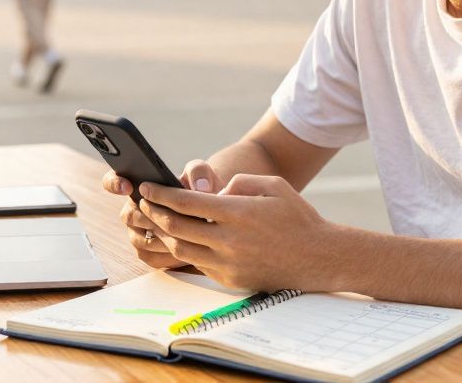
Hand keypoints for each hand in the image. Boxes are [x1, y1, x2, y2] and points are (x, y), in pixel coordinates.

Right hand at [102, 161, 220, 269]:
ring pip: (137, 239)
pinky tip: (185, 251)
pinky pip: (149, 257)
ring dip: (159, 237)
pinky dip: (166, 255)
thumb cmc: (199, 188)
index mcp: (139, 185)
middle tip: (168, 218)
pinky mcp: (149, 252)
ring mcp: (138, 232)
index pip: (112, 181)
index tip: (128, 186)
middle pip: (128, 215)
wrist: (210, 213)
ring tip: (182, 235)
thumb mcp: (201, 174)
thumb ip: (199, 171)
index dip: (114, 184)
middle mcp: (134, 209)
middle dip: (148, 217)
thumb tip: (200, 186)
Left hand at [138, 174, 338, 291]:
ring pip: (181, 248)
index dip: (160, 194)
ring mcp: (228, 263)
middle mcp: (228, 240)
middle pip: (176, 227)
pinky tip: (179, 238)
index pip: (186, 203)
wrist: (319, 258)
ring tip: (154, 220)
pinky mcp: (230, 279)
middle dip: (153, 213)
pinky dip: (185, 249)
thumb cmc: (297, 217)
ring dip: (164, 233)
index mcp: (237, 213)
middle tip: (141, 203)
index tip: (146, 187)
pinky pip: (198, 263)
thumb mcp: (272, 185)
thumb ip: (239, 182)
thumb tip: (213, 193)